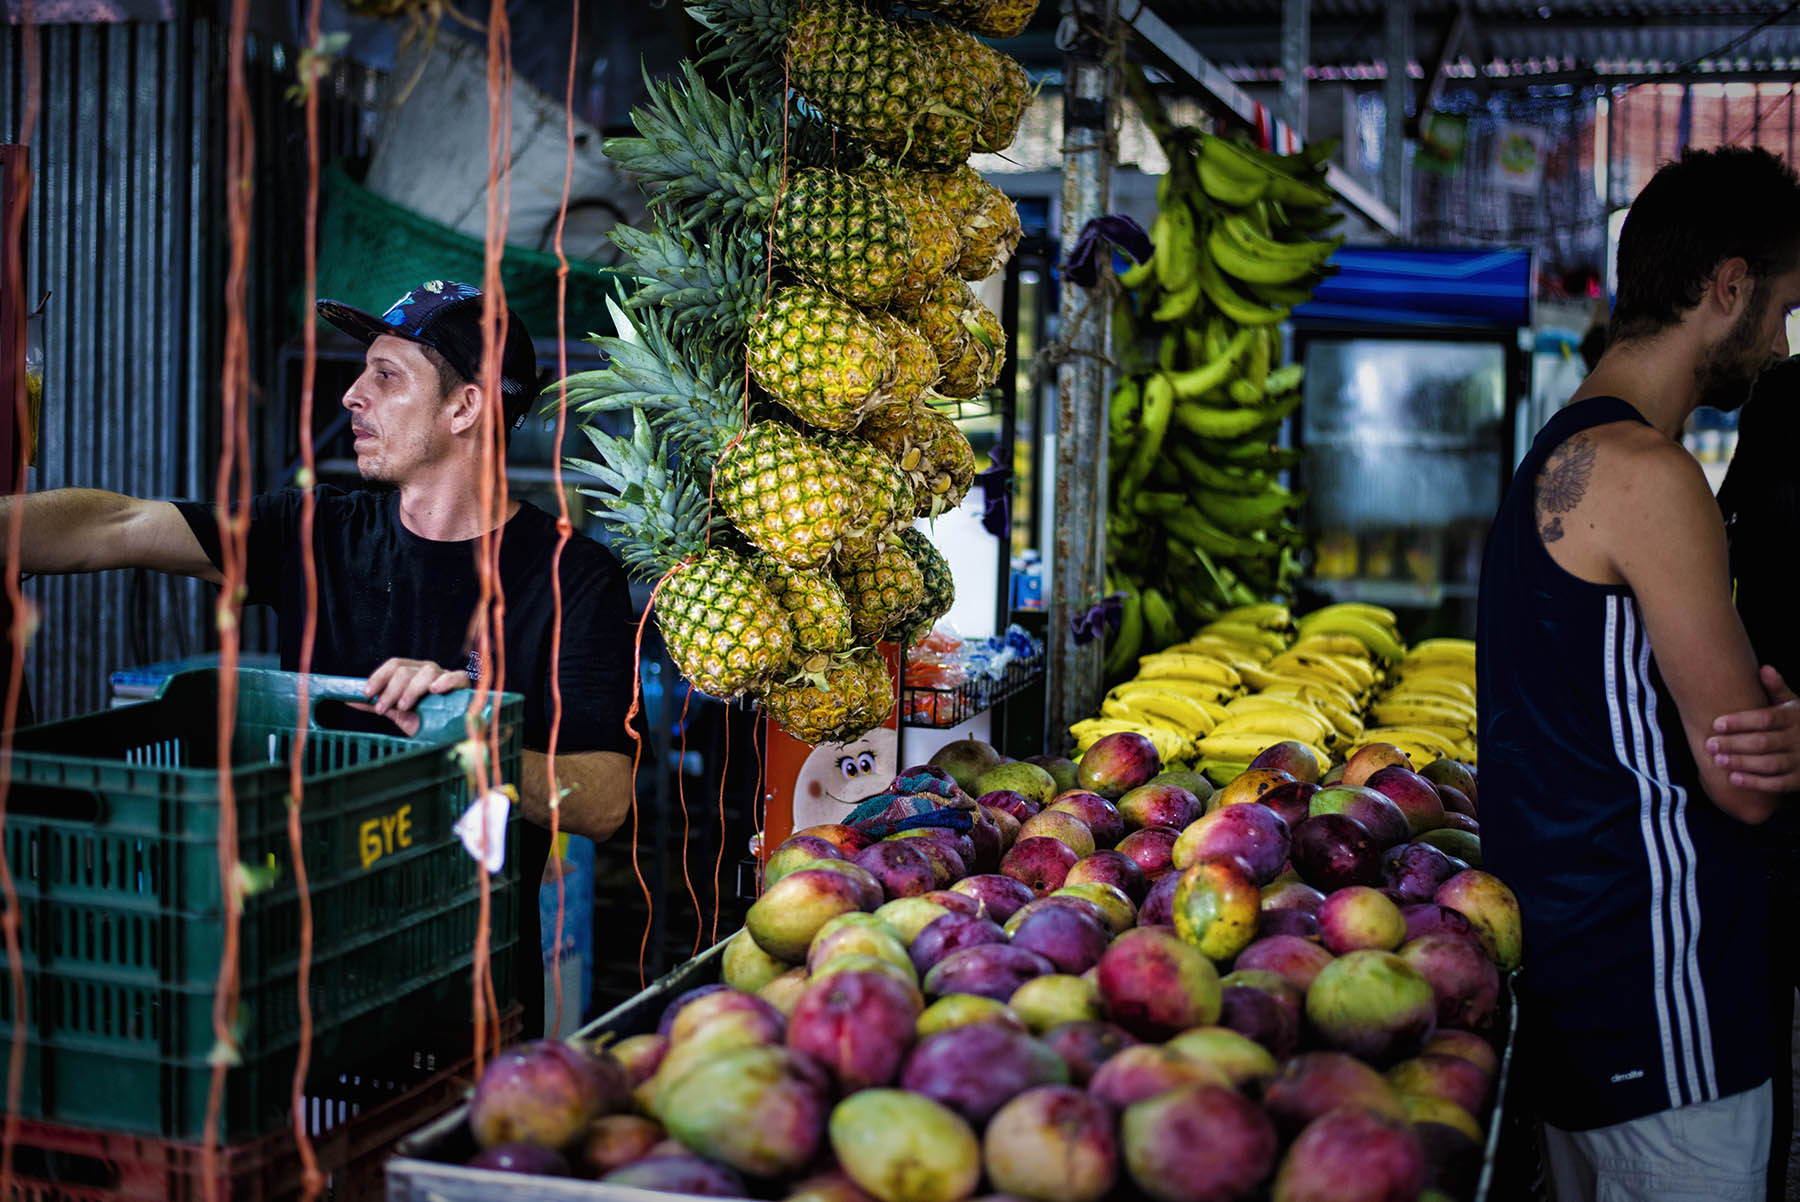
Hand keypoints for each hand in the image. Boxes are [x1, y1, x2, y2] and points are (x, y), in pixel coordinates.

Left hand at [359, 657, 467, 736]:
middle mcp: (428, 670)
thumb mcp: (399, 713)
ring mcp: (445, 675)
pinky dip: (443, 681)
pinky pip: (455, 676)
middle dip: (390, 690)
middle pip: (406, 670)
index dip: (378, 677)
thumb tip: (351, 701)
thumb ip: (378, 705)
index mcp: (413, 673)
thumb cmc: (427, 720)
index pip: (394, 664)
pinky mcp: (463, 685)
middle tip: (384, 707)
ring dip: (410, 690)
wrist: (451, 733)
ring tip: (405, 707)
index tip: (367, 693)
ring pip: (425, 672)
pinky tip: (434, 690)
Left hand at [1706, 665, 1799, 792]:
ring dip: (1742, 763)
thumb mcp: (1793, 705)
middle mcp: (1797, 739)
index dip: (1740, 721)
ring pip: (1769, 764)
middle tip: (1710, 745)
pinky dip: (1755, 783)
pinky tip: (1734, 779)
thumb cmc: (1799, 723)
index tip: (1716, 724)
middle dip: (1735, 744)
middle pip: (1763, 742)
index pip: (1765, 719)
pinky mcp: (1799, 780)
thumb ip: (1777, 689)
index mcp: (1793, 718)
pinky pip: (1777, 783)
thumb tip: (1764, 668)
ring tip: (1718, 761)